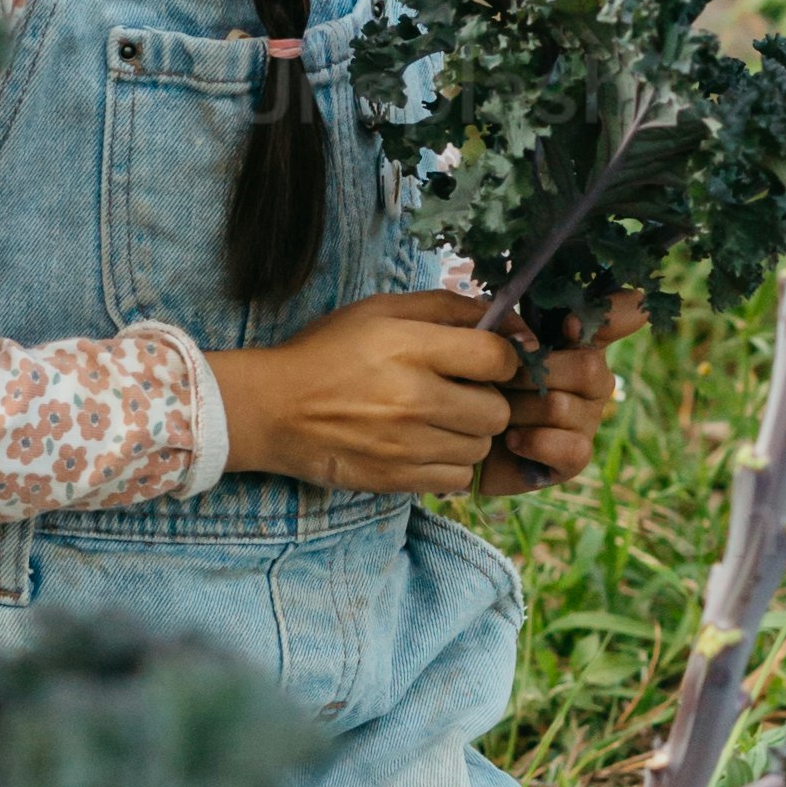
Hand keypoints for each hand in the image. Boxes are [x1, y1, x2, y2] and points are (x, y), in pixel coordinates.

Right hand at [214, 291, 526, 494]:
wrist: (272, 409)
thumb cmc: (328, 351)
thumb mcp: (382, 310)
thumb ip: (448, 307)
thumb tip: (513, 323)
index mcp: (409, 347)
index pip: (496, 357)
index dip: (506, 358)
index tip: (491, 360)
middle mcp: (412, 399)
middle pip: (496, 410)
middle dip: (489, 398)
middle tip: (462, 391)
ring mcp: (405, 445)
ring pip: (481, 446)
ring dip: (471, 432)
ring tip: (440, 418)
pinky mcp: (397, 479)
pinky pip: (458, 478)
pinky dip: (452, 463)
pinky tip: (428, 445)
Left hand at [472, 290, 643, 498]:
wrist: (457, 437)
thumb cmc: (476, 381)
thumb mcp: (487, 343)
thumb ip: (512, 326)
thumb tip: (539, 337)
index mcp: (578, 339)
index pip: (627, 314)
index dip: (618, 312)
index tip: (570, 323)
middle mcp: (593, 377)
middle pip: (588, 367)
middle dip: (531, 375)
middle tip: (499, 382)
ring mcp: (588, 418)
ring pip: (563, 407)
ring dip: (519, 410)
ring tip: (497, 414)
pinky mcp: (576, 457)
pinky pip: (570, 447)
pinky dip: (533, 442)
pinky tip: (511, 440)